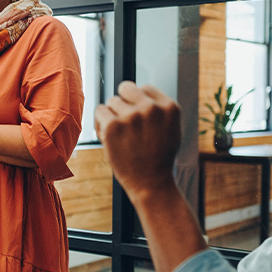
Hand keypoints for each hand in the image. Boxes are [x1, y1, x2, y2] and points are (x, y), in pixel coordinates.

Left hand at [94, 81, 180, 195]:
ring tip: (119, 134)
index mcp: (169, 107)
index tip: (137, 117)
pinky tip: (108, 136)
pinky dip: (100, 123)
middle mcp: (151, 108)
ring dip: (111, 115)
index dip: (138, 102)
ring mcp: (132, 116)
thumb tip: (140, 91)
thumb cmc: (159, 158)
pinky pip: (99, 111)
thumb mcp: (171, 129)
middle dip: (123, 103)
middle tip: (125, 123)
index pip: (145, 88)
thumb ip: (159, 109)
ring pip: (111, 101)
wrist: (151, 183)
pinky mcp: (113, 126)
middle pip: (126, 88)